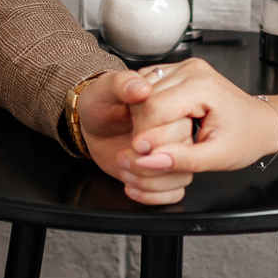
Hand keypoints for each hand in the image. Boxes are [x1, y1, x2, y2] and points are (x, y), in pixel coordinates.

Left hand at [74, 69, 195, 204]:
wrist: (94, 126)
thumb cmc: (101, 105)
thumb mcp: (105, 89)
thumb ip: (122, 83)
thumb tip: (141, 87)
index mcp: (169, 106)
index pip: (181, 125)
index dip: (156, 138)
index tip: (134, 140)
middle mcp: (176, 130)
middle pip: (183, 154)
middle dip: (150, 161)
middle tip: (126, 154)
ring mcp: (173, 154)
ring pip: (182, 177)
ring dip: (149, 180)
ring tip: (124, 168)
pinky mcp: (167, 174)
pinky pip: (175, 192)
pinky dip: (151, 195)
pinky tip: (130, 185)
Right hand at [119, 59, 277, 202]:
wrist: (260, 123)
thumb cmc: (245, 138)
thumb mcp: (217, 158)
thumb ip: (182, 161)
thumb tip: (148, 161)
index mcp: (202, 86)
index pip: (154, 108)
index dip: (145, 136)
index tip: (145, 156)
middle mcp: (191, 70)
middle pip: (145, 99)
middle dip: (143, 129)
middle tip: (154, 151)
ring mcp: (185, 67)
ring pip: (142, 93)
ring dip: (142, 119)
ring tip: (160, 139)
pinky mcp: (179, 72)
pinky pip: (149, 88)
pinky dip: (146, 109)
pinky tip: (160, 125)